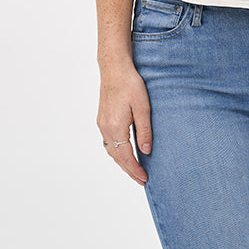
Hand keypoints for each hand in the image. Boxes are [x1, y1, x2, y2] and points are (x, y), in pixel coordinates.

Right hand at [97, 63, 151, 185]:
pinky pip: (108, 142)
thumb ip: (144, 130)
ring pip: (110, 151)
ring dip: (122, 162)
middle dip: (129, 170)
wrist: (114, 69)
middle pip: (116, 157)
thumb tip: (146, 151)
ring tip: (134, 170)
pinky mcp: (102, 119)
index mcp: (116, 127)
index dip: (135, 170)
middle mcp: (106, 128)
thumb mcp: (143, 107)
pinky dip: (116, 152)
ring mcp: (102, 124)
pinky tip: (124, 152)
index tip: (144, 179)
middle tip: (141, 180)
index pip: (125, 156)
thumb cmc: (130, 84)